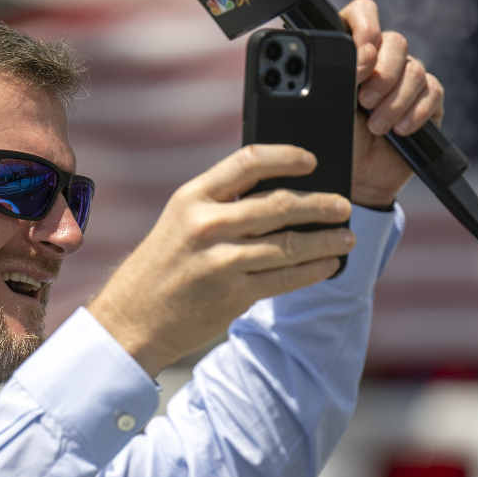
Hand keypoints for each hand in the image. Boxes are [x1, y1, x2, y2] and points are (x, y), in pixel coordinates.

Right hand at [89, 145, 354, 376]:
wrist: (131, 319)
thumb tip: (280, 196)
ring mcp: (221, 260)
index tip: (311, 160)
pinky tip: (328, 265)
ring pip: (290, 243)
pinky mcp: (234, 294)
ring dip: (326, 240)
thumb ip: (220, 205)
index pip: (248, 162)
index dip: (286, 156)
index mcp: (191, 197)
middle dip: (321, 204)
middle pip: (280, 204)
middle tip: (343, 207)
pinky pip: (286, 278)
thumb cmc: (161, 267)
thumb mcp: (178, 222)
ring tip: (346, 238)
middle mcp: (206, 224)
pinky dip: (313, 270)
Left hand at [340, 0, 444, 208]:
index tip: (359, 59)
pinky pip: (432, 91)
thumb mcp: (322, 107)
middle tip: (363, 101)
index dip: (365, 27)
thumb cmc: (333, 140)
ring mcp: (404, 78)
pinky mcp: (427, 100)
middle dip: (380, 73)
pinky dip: (416, 112)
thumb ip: (328, 77)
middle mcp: (380, 59)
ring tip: (376, 126)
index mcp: (350, 51)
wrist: (355, 179)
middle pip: (394, 40)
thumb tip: (344, 61)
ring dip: (394, 99)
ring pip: (413, 67)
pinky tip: (399, 131)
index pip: (362, 13)